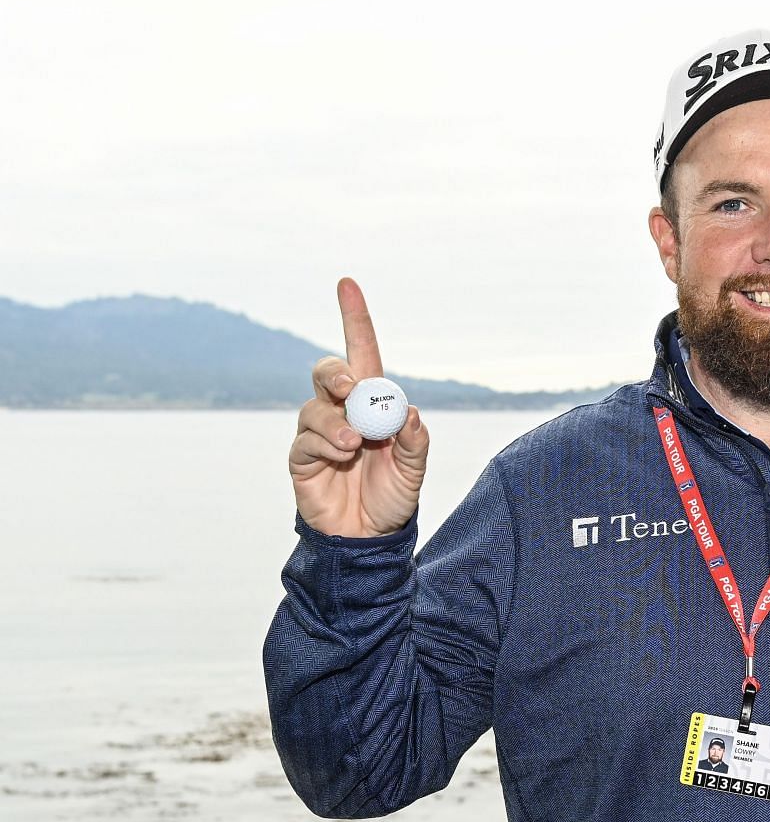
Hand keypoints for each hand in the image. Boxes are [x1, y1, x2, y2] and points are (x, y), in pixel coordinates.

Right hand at [289, 277, 428, 536]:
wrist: (370, 538)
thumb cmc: (393, 498)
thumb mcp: (415, 470)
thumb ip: (416, 442)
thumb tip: (410, 411)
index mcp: (373, 404)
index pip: (361, 353)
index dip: (353, 318)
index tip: (347, 283)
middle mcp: (341, 411)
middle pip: (328, 372)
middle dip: (336, 372)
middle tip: (350, 386)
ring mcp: (319, 433)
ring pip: (315, 407)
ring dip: (336, 422)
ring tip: (355, 444)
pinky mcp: (302, 457)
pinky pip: (306, 440)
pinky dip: (325, 444)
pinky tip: (341, 456)